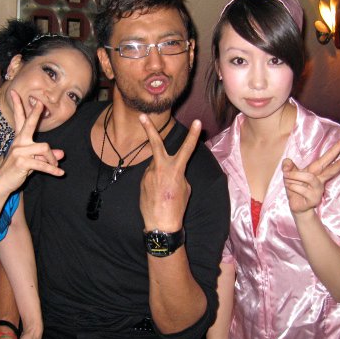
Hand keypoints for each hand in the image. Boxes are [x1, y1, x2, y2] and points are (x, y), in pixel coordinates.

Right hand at [0, 90, 64, 194]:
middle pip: (28, 124)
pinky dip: (52, 169)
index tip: (15, 92)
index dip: (18, 105)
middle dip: (34, 113)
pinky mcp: (22, 162)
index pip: (19, 119)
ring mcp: (19, 151)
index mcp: (20, 139)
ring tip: (56, 167)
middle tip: (40, 103)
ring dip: (52, 159)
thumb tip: (62, 154)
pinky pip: (42, 164)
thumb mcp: (33, 160)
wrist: (2, 183)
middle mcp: (19, 142)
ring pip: (44, 148)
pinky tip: (59, 173)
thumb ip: (46, 156)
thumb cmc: (17, 170)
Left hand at [138, 115, 200, 230]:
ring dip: (160, 172)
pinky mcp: (142, 180)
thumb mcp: (185, 188)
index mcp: (175, 169)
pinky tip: (157, 193)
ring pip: (155, 165)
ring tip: (163, 189)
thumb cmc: (177, 206)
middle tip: (142, 115)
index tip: (197, 122)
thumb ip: (178, 173)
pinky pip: (150, 175)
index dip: (193, 135)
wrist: (160, 223)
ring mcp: (149, 173)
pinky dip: (155, 181)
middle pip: (155, 143)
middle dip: (149, 128)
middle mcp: (160, 168)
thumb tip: (171, 169)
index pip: (187, 148)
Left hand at [282, 135, 339, 217]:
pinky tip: (290, 188)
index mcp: (316, 170)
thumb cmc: (295, 187)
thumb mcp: (289, 174)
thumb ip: (288, 167)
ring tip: (287, 176)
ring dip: (295, 176)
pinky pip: (301, 189)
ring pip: (309, 178)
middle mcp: (320, 179)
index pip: (328, 157)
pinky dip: (292, 186)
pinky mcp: (314, 199)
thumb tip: (287, 161)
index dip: (338, 147)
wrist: (296, 206)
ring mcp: (318, 190)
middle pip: (331, 169)